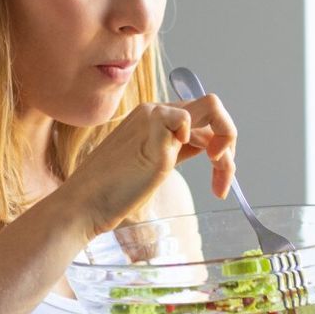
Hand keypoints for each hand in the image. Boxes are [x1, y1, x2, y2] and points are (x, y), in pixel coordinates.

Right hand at [59, 95, 237, 238]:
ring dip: (226, 148)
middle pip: (212, 109)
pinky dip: (205, 146)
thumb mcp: (152, 165)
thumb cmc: (113, 191)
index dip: (218, 145)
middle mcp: (154, 111)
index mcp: (152, 118)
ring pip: (212, 109)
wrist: (85, 204)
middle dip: (229, 143)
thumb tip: (207, 147)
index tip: (218, 179)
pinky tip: (195, 170)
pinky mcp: (153, 131)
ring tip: (220, 182)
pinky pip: (190, 120)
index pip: (200, 120)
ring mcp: (153, 118)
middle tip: (224, 179)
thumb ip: (175, 150)